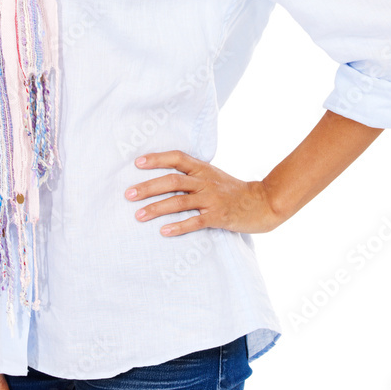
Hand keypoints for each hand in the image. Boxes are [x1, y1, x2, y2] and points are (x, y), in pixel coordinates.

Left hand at [124, 150, 281, 235]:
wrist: (262, 203)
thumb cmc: (232, 190)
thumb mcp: (213, 176)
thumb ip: (193, 175)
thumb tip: (164, 178)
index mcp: (202, 169)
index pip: (177, 158)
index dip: (157, 159)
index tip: (137, 163)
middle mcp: (205, 181)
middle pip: (172, 180)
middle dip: (148, 187)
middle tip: (128, 194)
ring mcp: (211, 199)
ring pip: (179, 201)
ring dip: (156, 208)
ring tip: (138, 215)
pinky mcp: (218, 216)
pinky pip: (195, 221)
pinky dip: (178, 226)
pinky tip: (163, 231)